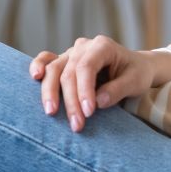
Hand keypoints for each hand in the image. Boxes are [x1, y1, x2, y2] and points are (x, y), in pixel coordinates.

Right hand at [29, 35, 155, 132]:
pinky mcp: (63, 62)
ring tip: (51, 113)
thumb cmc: (136, 74)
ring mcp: (71, 53)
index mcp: (103, 46)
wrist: (134, 69)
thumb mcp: (136, 81)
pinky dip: (38, 67)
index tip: (89, 112)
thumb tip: (99, 101)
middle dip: (71, 100)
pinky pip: (46, 61)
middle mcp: (84, 47)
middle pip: (69, 72)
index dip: (84, 90)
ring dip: (50, 93)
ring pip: (53, 70)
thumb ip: (119, 89)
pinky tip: (34, 77)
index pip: (87, 67)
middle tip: (76, 125)